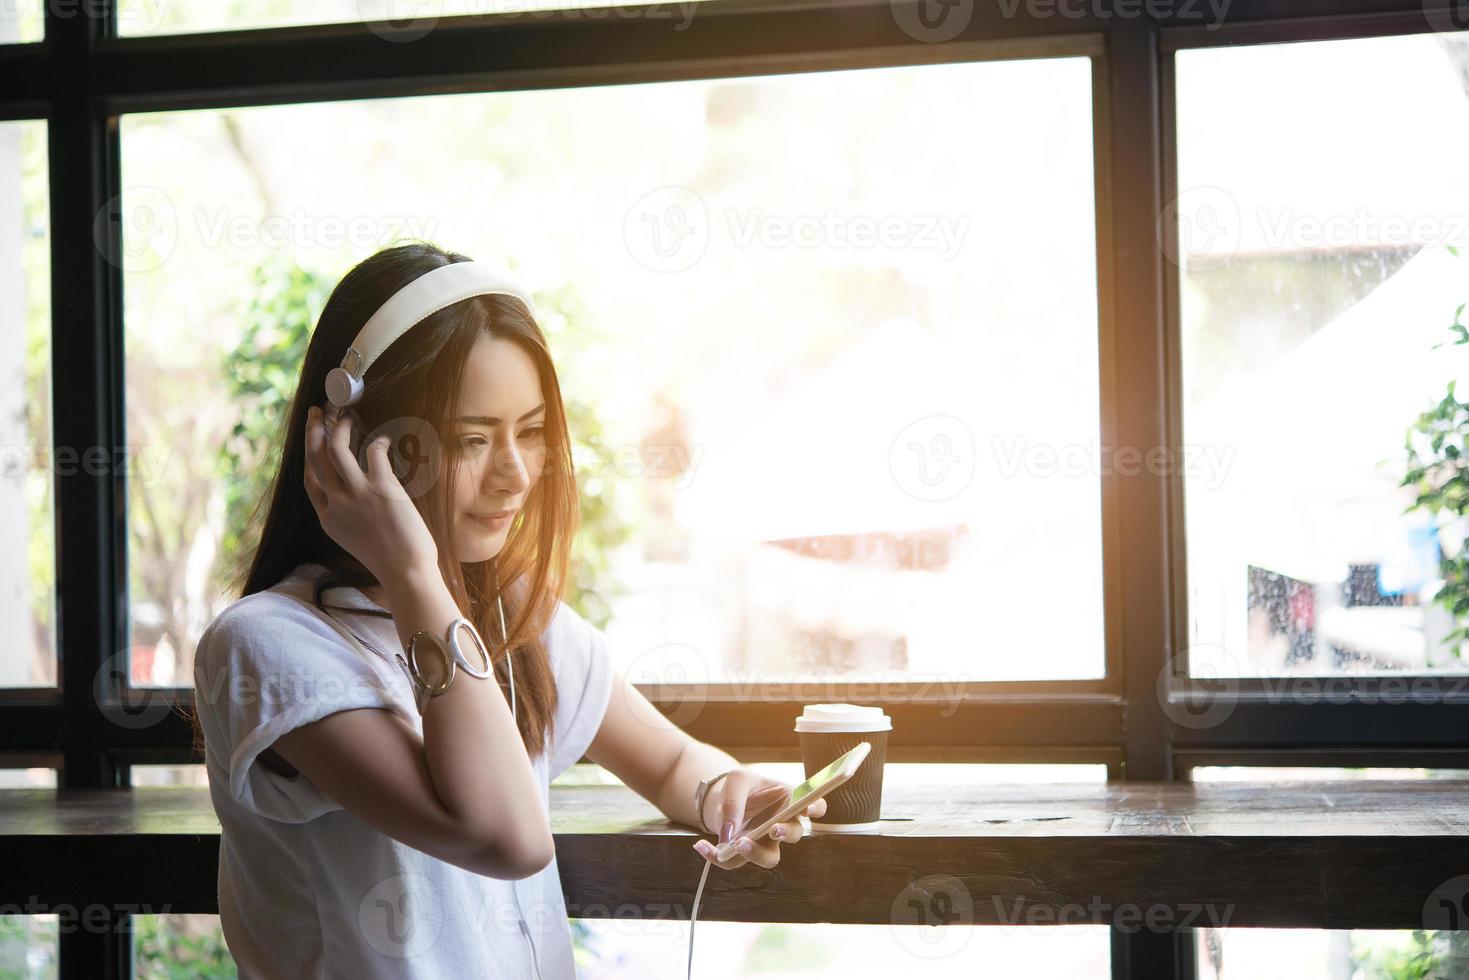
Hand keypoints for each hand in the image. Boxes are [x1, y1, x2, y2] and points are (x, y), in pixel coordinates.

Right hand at [302, 404, 439, 587]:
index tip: (312, 438)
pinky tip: (385, 441)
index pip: (309, 481)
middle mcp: (336, 504)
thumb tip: (354, 494)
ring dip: (339, 428)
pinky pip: (374, 453)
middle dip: (312, 431)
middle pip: (314, 458)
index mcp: (328, 519)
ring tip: (346, 416)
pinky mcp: (381, 488)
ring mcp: (356, 495)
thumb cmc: (390, 559)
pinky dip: (378, 442)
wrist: (406, 573)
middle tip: (317, 411)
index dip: (309, 456)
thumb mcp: (356, 539)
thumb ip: (348, 516)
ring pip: (335, 449)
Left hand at [691, 769, 827, 870]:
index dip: (816, 809)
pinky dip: (717, 857)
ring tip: (738, 843)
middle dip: (786, 833)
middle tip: (773, 828)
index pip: (814, 805)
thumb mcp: (735, 782)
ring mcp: (766, 842)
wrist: (719, 797)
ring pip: (769, 857)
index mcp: (788, 800)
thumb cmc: (737, 785)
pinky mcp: (746, 853)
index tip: (808, 809)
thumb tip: (729, 833)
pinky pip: (735, 862)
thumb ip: (734, 802)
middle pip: (794, 835)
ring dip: (755, 854)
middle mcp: (783, 824)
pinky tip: (701, 846)